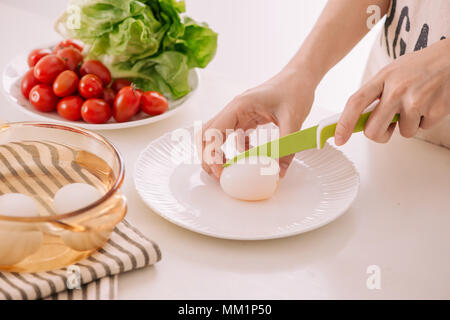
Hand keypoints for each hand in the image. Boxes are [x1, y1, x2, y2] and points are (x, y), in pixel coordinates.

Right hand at [201, 69, 316, 179]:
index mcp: (239, 106)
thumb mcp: (292, 119)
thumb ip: (286, 147)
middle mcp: (234, 109)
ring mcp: (238, 114)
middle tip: (218, 175)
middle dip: (208, 156)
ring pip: (217, 135)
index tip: (220, 172)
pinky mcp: (246, 118)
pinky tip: (250, 153)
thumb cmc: (294, 89)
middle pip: (208, 134)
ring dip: (219, 153)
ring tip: (229, 169)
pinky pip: (233, 136)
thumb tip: (278, 172)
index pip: (213, 132)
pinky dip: (236, 148)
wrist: (300, 77)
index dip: (212, 154)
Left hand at [335, 39, 449, 144]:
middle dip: (379, 134)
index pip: (356, 103)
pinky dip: (425, 120)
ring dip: (408, 124)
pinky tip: (430, 103)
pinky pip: (422, 128)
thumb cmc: (420, 66)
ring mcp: (417, 100)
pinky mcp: (436, 110)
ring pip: (402, 133)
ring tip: (417, 103)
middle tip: (388, 125)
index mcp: (383, 78)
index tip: (339, 139)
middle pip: (374, 130)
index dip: (344, 124)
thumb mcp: (392, 73)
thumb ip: (376, 94)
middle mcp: (397, 89)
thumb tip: (360, 120)